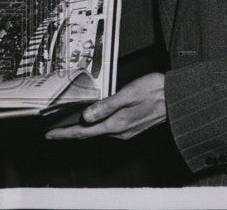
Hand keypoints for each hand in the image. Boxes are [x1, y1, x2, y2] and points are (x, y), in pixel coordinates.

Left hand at [45, 72, 165, 140]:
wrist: (175, 98)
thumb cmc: (153, 92)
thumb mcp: (127, 94)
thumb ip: (106, 105)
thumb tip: (87, 116)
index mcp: (116, 124)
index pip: (84, 132)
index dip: (65, 134)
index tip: (50, 135)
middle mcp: (120, 132)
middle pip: (88, 135)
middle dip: (69, 133)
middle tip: (53, 132)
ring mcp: (126, 131)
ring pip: (98, 133)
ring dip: (82, 130)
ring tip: (66, 125)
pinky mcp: (130, 127)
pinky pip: (107, 130)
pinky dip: (94, 127)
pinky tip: (91, 121)